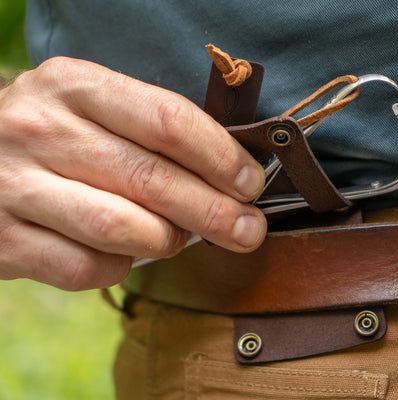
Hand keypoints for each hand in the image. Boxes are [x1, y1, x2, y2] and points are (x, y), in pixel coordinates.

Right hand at [0, 57, 265, 289]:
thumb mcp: (93, 109)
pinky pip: (87, 268)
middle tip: (249, 231)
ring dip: (169, 241)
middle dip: (216, 212)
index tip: (251, 182)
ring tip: (179, 238)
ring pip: (124, 229)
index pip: (168, 120)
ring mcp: (14, 185)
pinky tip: (124, 253)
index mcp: (74, 85)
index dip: (221, 156)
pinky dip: (120, 267)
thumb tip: (232, 176)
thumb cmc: (54, 137)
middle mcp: (40, 129)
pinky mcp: (2, 239)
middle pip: (153, 180)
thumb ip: (152, 131)